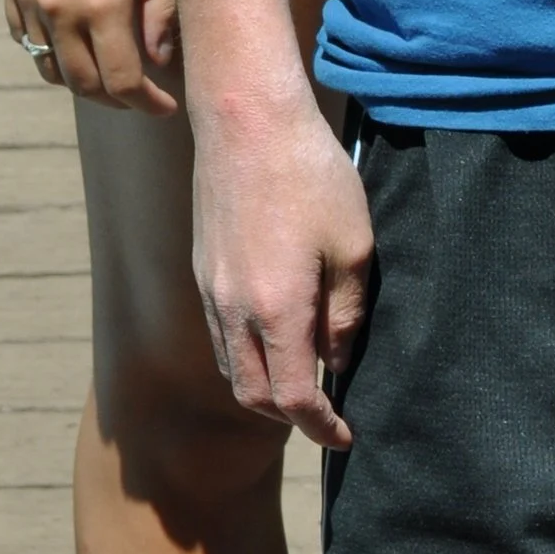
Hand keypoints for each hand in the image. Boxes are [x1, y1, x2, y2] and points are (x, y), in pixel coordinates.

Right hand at [0, 0, 180, 111]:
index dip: (147, 103)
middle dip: (117, 100)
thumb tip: (159, 58)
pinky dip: (51, 55)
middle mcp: (59, 12)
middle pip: (85, 85)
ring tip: (110, 76)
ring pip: (51, 70)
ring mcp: (28, 2)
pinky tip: (74, 45)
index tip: (167, 107)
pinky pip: (27, 41)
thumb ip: (159, 6)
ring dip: (82, 83)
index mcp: (102, 2)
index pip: (123, 80)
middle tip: (142, 96)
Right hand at [191, 87, 373, 443]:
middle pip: (254, 396)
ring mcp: (211, 290)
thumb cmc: (309, 173)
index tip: (346, 436)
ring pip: (231, 367)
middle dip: (290, 416)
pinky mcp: (202, 268)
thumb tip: (339, 360)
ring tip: (303, 377)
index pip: (294, 399)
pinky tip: (273, 334)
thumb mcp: (353, 242)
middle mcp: (234, 310)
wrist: (246, 117)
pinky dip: (245, 354)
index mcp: (277, 309)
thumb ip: (347, 312)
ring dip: (264, 388)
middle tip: (326, 411)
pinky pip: (219, 334)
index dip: (322, 427)